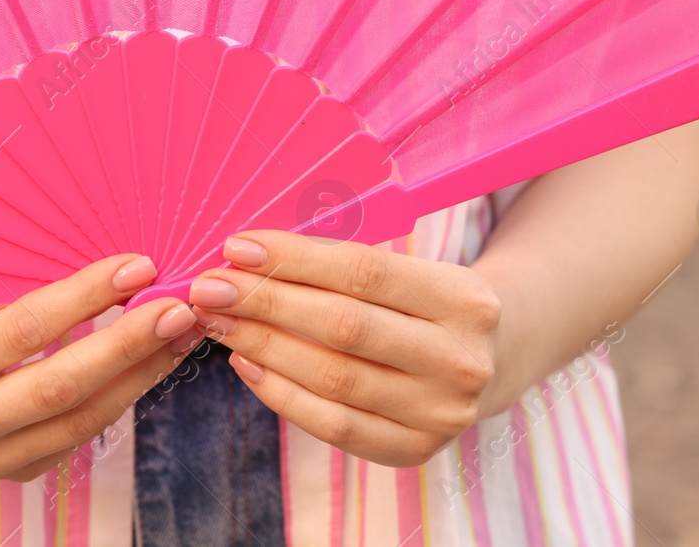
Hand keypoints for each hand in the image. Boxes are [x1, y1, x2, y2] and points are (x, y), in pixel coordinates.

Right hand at [0, 254, 200, 480]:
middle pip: (61, 386)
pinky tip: (148, 364)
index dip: (87, 297)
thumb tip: (107, 265)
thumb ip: (16, 280)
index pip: (25, 329)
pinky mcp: (10, 473)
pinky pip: (77, 437)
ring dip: (139, 376)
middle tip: (178, 308)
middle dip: (129, 344)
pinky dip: (118, 397)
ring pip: (80, 421)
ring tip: (179, 335)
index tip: (138, 266)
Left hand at [186, 231, 501, 466]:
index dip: (294, 259)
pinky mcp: (416, 450)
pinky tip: (247, 364)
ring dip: (263, 346)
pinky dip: (281, 394)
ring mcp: (442, 412)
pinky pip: (333, 425)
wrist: (488, 360)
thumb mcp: (407, 272)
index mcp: (464, 299)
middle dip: (266, 302)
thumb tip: (247, 256)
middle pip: (343, 326)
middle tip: (211, 288)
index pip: (363, 271)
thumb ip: (338, 265)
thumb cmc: (424, 302)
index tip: (237, 248)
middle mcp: (461, 360)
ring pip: (333, 378)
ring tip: (220, 322)